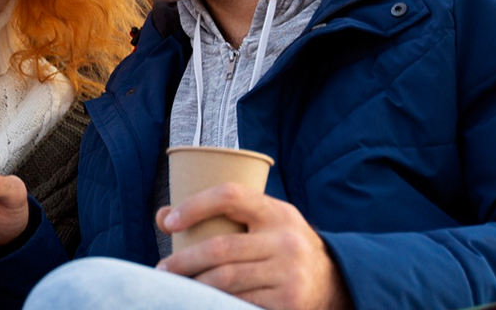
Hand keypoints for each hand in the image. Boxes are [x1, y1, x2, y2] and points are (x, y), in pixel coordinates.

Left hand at [155, 183, 352, 309]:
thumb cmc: (281, 244)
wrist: (332, 280)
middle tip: (162, 269)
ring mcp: (288, 274)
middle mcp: (285, 240)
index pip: (229, 196)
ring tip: (175, 287)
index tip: (169, 222)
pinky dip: (216, 302)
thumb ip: (220, 215)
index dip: (194, 205)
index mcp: (276, 212)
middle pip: (220, 249)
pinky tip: (200, 301)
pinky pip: (240, 302)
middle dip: (184, 261)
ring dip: (194, 285)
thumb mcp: (262, 221)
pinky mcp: (288, 302)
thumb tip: (162, 216)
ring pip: (226, 280)